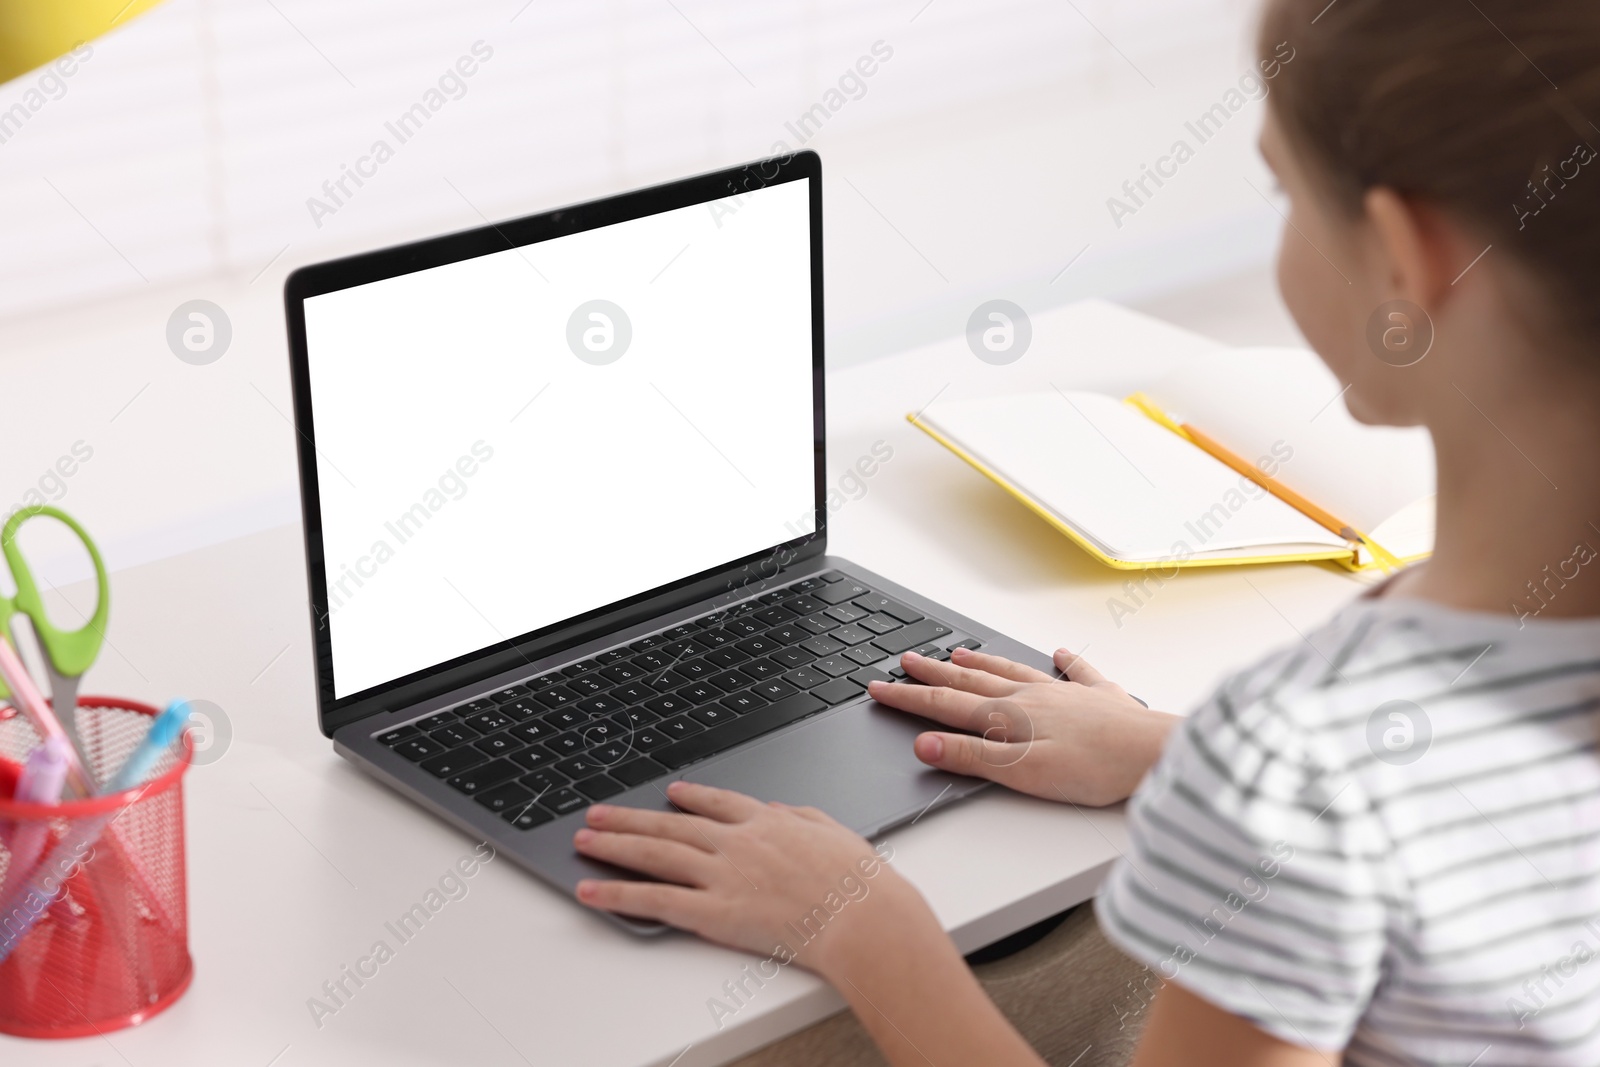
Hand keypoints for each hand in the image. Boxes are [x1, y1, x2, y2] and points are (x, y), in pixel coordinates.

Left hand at [572, 780, 940, 977]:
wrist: (864, 917)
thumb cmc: (861, 883)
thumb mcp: (835, 833)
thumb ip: (802, 819)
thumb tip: (777, 811)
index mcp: (768, 823)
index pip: (718, 803)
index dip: (690, 797)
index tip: (672, 793)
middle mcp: (737, 843)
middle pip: (672, 824)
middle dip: (631, 818)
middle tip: (599, 814)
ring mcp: (722, 875)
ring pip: (655, 854)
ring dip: (614, 846)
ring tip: (584, 841)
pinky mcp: (713, 912)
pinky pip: (656, 900)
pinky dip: (619, 894)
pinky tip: (592, 891)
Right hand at [867, 647, 1177, 806]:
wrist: (1155, 753)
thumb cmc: (1094, 768)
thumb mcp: (1023, 773)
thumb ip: (972, 758)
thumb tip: (924, 745)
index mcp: (1009, 717)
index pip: (946, 706)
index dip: (909, 698)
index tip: (878, 689)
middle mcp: (1033, 698)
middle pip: (973, 683)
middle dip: (934, 672)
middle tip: (905, 660)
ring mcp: (1066, 695)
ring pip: (1014, 672)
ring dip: (983, 663)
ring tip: (959, 653)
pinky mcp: (1100, 699)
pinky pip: (1077, 673)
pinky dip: (1065, 662)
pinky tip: (1058, 652)